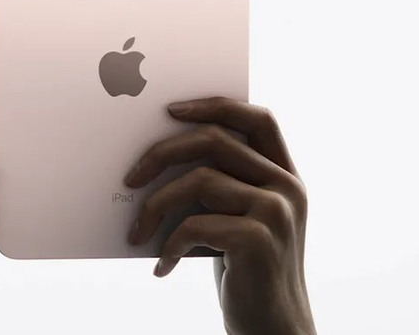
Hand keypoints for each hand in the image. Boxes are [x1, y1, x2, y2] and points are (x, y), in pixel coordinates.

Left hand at [124, 98, 315, 334]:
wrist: (275, 328)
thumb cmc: (248, 270)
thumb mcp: (244, 219)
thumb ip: (226, 184)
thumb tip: (162, 154)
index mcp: (286, 175)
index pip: (258, 118)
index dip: (214, 105)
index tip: (172, 110)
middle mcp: (287, 187)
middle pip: (216, 140)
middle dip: (163, 152)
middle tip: (130, 176)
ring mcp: (276, 212)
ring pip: (198, 180)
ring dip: (155, 206)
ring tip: (138, 231)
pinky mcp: (257, 240)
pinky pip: (195, 224)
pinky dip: (169, 244)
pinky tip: (163, 265)